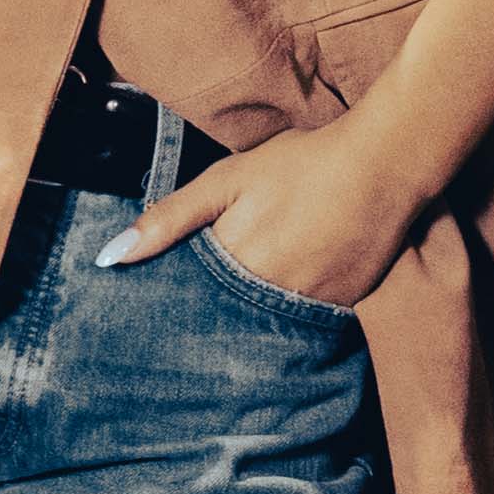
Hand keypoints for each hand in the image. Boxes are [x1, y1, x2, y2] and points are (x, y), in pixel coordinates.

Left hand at [97, 113, 424, 311]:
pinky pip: (303, 328)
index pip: (186, 303)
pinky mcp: (340, 310)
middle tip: (195, 323)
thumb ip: (170, 219)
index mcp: (232, 263)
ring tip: (244, 307)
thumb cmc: (302, 163)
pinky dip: (288, 321)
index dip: (172, 306)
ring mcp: (307, 307)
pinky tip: (285, 301)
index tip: (153, 317)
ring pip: (261, 330)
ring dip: (246, 326)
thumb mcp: (227, 180)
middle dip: (205, 324)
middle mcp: (266, 294)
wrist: (385, 164)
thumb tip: (109, 258)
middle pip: (222, 323)